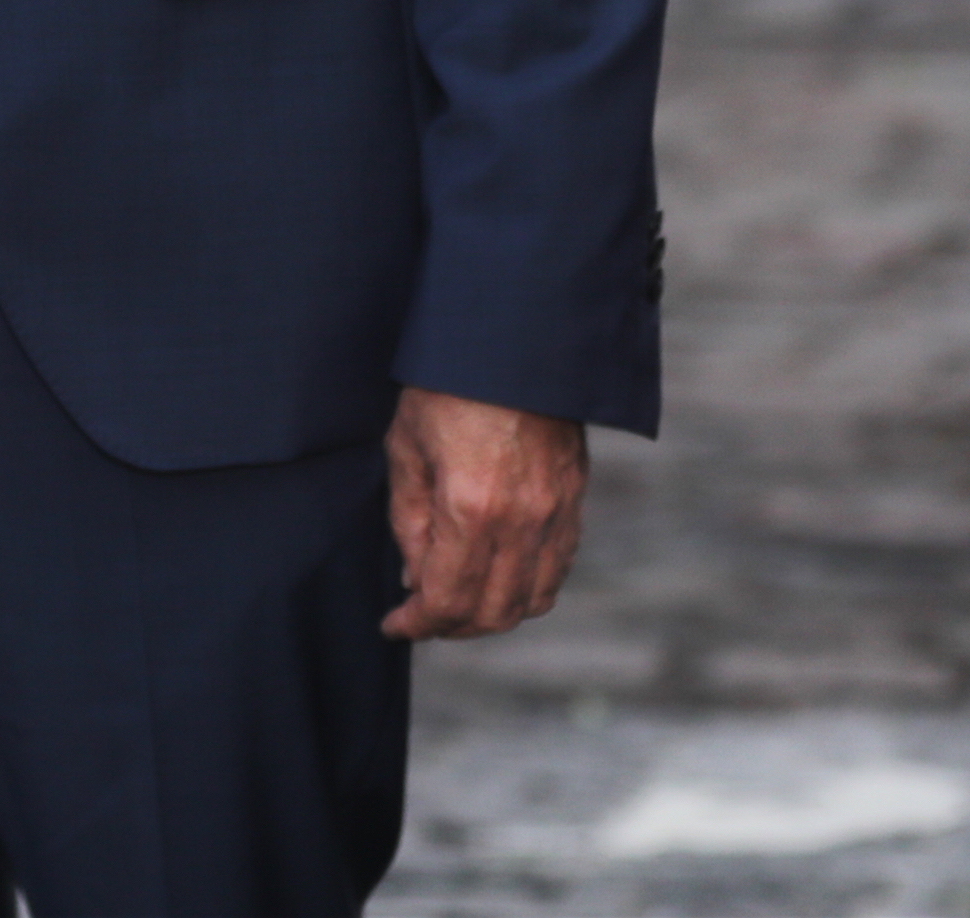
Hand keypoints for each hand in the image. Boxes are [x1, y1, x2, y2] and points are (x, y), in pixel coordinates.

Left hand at [380, 387, 587, 639]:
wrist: (511, 342)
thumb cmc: (445, 386)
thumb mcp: (405, 449)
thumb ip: (409, 522)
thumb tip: (415, 579)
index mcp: (472, 507)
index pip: (447, 599)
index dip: (417, 624)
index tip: (395, 625)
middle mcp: (523, 520)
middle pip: (494, 612)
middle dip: (452, 627)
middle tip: (421, 618)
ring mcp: (557, 512)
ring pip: (533, 599)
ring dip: (493, 614)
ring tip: (457, 604)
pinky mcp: (575, 499)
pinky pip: (557, 568)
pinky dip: (527, 588)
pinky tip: (497, 577)